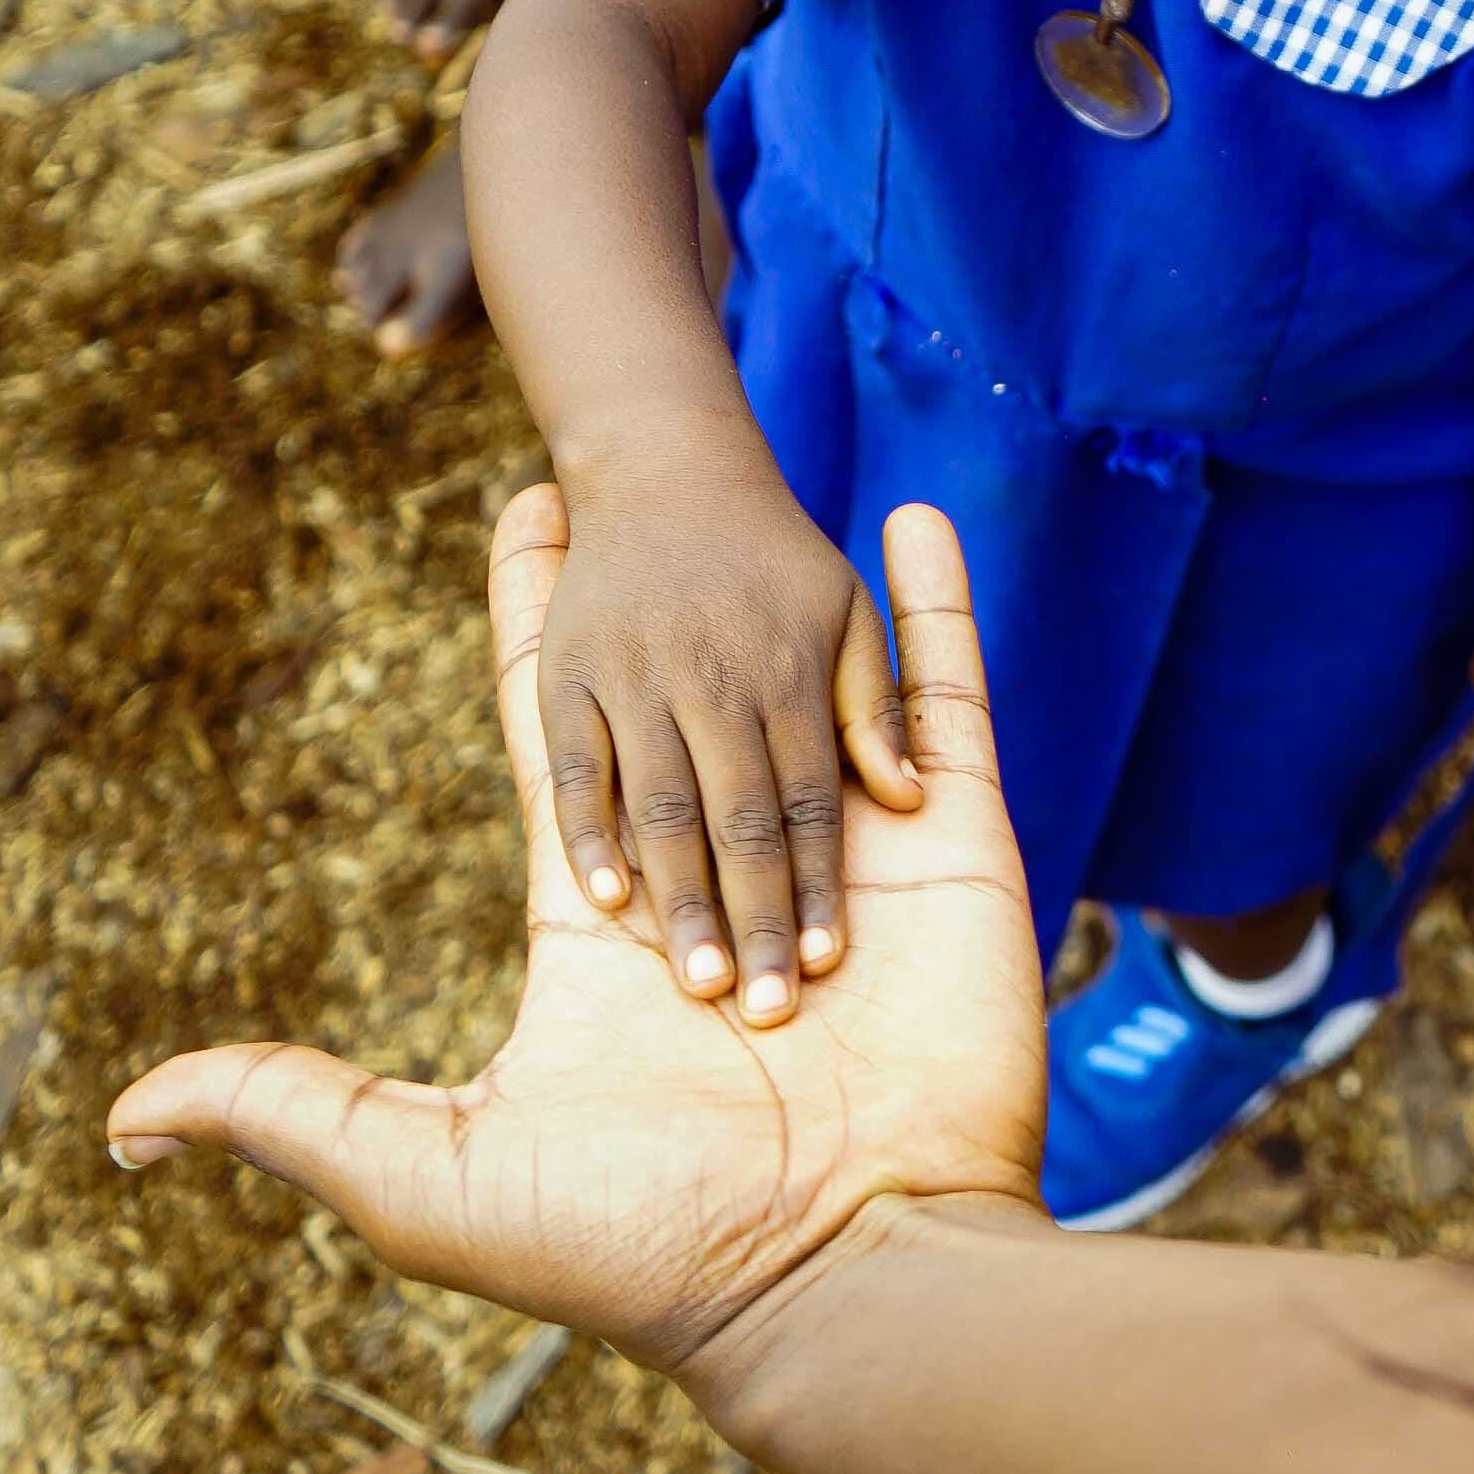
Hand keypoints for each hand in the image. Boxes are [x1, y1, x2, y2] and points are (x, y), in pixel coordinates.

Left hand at [108, 491, 1044, 1371]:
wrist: (841, 1283)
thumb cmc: (640, 1248)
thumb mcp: (430, 1175)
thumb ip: (291, 1113)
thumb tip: (127, 1124)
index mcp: (609, 927)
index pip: (563, 742)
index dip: (536, 631)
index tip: (522, 527)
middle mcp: (726, 879)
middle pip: (682, 705)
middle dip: (657, 602)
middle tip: (636, 486)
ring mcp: (849, 863)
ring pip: (809, 697)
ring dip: (785, 605)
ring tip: (774, 492)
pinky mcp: (955, 856)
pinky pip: (945, 702)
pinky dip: (939, 608)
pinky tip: (917, 522)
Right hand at [541, 442, 921, 1021]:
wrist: (664, 464)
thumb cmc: (772, 556)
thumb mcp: (845, 615)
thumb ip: (875, 706)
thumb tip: (905, 797)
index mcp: (786, 676)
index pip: (812, 802)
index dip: (822, 882)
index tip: (832, 962)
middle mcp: (713, 680)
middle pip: (740, 819)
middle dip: (756, 913)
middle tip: (768, 1009)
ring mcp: (634, 679)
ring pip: (662, 809)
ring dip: (680, 896)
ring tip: (697, 979)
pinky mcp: (568, 679)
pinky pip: (574, 772)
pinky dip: (590, 833)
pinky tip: (609, 900)